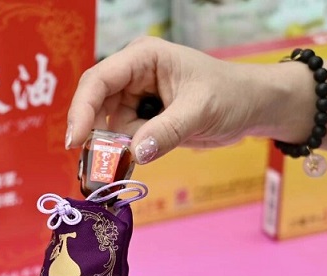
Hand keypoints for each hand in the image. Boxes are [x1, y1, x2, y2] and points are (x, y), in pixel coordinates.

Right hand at [66, 37, 272, 163]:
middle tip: (97, 166)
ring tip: (142, 155)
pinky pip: (120, 140)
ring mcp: (133, 98)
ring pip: (106, 128)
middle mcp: (131, 75)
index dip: (82, 109)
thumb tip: (135, 152)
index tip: (75, 141)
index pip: (99, 80)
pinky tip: (141, 157)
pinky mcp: (139, 119)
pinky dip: (125, 154)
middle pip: (94, 106)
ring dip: (115, 149)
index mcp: (142, 57)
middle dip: (95, 135)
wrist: (251, 107)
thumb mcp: (201, 110)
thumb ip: (167, 131)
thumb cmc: (231, 94)